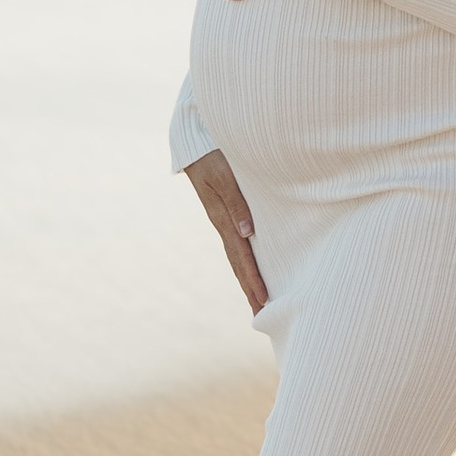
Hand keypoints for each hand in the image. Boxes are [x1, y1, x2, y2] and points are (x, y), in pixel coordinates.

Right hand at [183, 149, 268, 313]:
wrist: (193, 141)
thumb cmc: (210, 154)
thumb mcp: (222, 174)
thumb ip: (235, 201)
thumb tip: (248, 232)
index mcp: (222, 218)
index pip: (241, 256)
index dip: (252, 278)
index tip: (262, 301)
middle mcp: (222, 223)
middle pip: (237, 262)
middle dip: (249, 287)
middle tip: (261, 314)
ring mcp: (223, 218)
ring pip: (236, 254)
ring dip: (246, 277)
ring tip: (257, 299)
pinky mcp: (226, 210)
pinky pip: (237, 241)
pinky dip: (244, 259)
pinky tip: (250, 265)